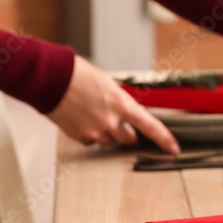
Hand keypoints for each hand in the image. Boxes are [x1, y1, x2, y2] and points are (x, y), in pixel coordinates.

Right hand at [47, 56, 179, 153]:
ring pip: (109, 140)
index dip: (164, 139)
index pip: (151, 126)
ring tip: (92, 112)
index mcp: (122, 104)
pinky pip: (91, 141)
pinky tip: (81, 118)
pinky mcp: (80, 137)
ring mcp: (95, 131)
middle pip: (129, 138)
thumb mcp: (108, 84)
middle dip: (126, 131)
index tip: (173, 148)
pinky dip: (90, 133)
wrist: (49, 79)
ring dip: (106, 131)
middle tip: (115, 118)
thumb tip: (125, 112)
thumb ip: (120, 102)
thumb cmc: (78, 75)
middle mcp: (111, 122)